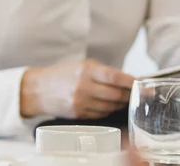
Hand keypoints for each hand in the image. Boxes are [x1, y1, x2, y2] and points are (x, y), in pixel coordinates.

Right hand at [19, 59, 133, 119]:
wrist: (38, 89)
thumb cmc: (62, 75)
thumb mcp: (81, 65)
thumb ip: (104, 71)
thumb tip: (128, 80)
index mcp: (86, 70)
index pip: (116, 77)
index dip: (131, 82)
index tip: (141, 85)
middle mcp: (84, 86)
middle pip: (116, 95)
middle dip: (128, 95)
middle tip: (134, 94)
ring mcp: (81, 102)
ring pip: (111, 107)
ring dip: (119, 104)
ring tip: (120, 99)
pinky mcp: (79, 114)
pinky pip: (101, 114)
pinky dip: (107, 110)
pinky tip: (106, 105)